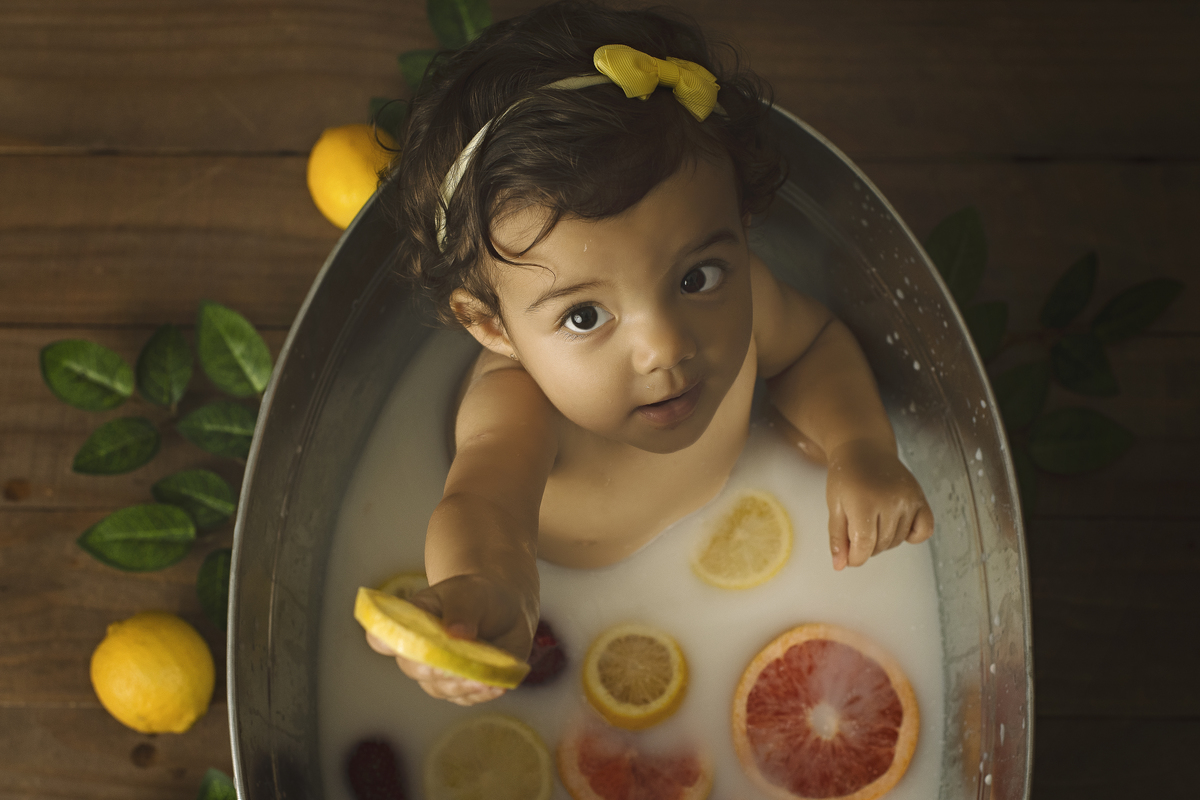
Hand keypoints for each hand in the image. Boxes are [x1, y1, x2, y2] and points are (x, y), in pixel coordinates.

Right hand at [365, 573, 535, 705]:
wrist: (504, 610)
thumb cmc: (477, 596)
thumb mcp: (469, 593)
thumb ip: (461, 611)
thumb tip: (457, 633)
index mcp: (410, 622)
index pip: (385, 635)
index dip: (389, 642)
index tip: (406, 644)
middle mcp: (418, 652)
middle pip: (414, 668)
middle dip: (437, 669)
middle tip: (460, 665)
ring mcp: (438, 674)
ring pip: (441, 688)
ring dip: (462, 685)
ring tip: (486, 678)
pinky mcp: (461, 687)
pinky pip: (466, 698)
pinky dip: (481, 694)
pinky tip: (496, 685)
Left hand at [825, 439, 933, 569]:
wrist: (864, 449)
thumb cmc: (846, 476)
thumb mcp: (834, 506)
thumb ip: (838, 537)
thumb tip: (840, 566)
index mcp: (863, 503)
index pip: (864, 545)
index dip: (856, 558)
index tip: (850, 556)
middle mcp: (889, 501)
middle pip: (881, 545)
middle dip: (867, 548)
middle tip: (857, 532)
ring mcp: (908, 499)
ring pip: (898, 540)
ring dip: (885, 541)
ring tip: (873, 523)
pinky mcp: (920, 498)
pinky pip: (925, 530)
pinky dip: (913, 535)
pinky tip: (897, 526)